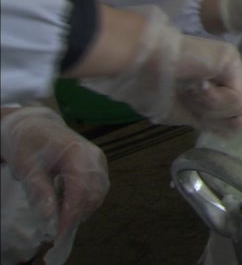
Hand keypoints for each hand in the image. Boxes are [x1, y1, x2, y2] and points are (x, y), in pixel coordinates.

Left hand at [0, 107, 108, 264]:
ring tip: (62, 219)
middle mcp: (94, 157)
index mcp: (78, 153)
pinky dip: (85, 201)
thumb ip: (39, 191)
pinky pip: (98, 188)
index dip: (71, 215)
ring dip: (82, 210)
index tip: (59, 233)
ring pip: (98, 193)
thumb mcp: (27, 167)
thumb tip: (49, 218)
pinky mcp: (98, 165)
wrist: (35, 124)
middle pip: (93, 194)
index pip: (80, 190)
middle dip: (77, 215)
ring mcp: (99, 161)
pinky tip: (69, 206)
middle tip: (58, 231)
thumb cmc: (28, 143)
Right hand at [83, 8, 241, 136]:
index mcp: (220, 85)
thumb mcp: (185, 113)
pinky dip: (212, 101)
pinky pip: (236, 98)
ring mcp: (232, 66)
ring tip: (191, 92)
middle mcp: (231, 74)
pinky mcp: (231, 60)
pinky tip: (196, 85)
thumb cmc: (152, 88)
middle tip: (194, 105)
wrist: (139, 67)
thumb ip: (210, 120)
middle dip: (218, 121)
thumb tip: (235, 129)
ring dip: (211, 110)